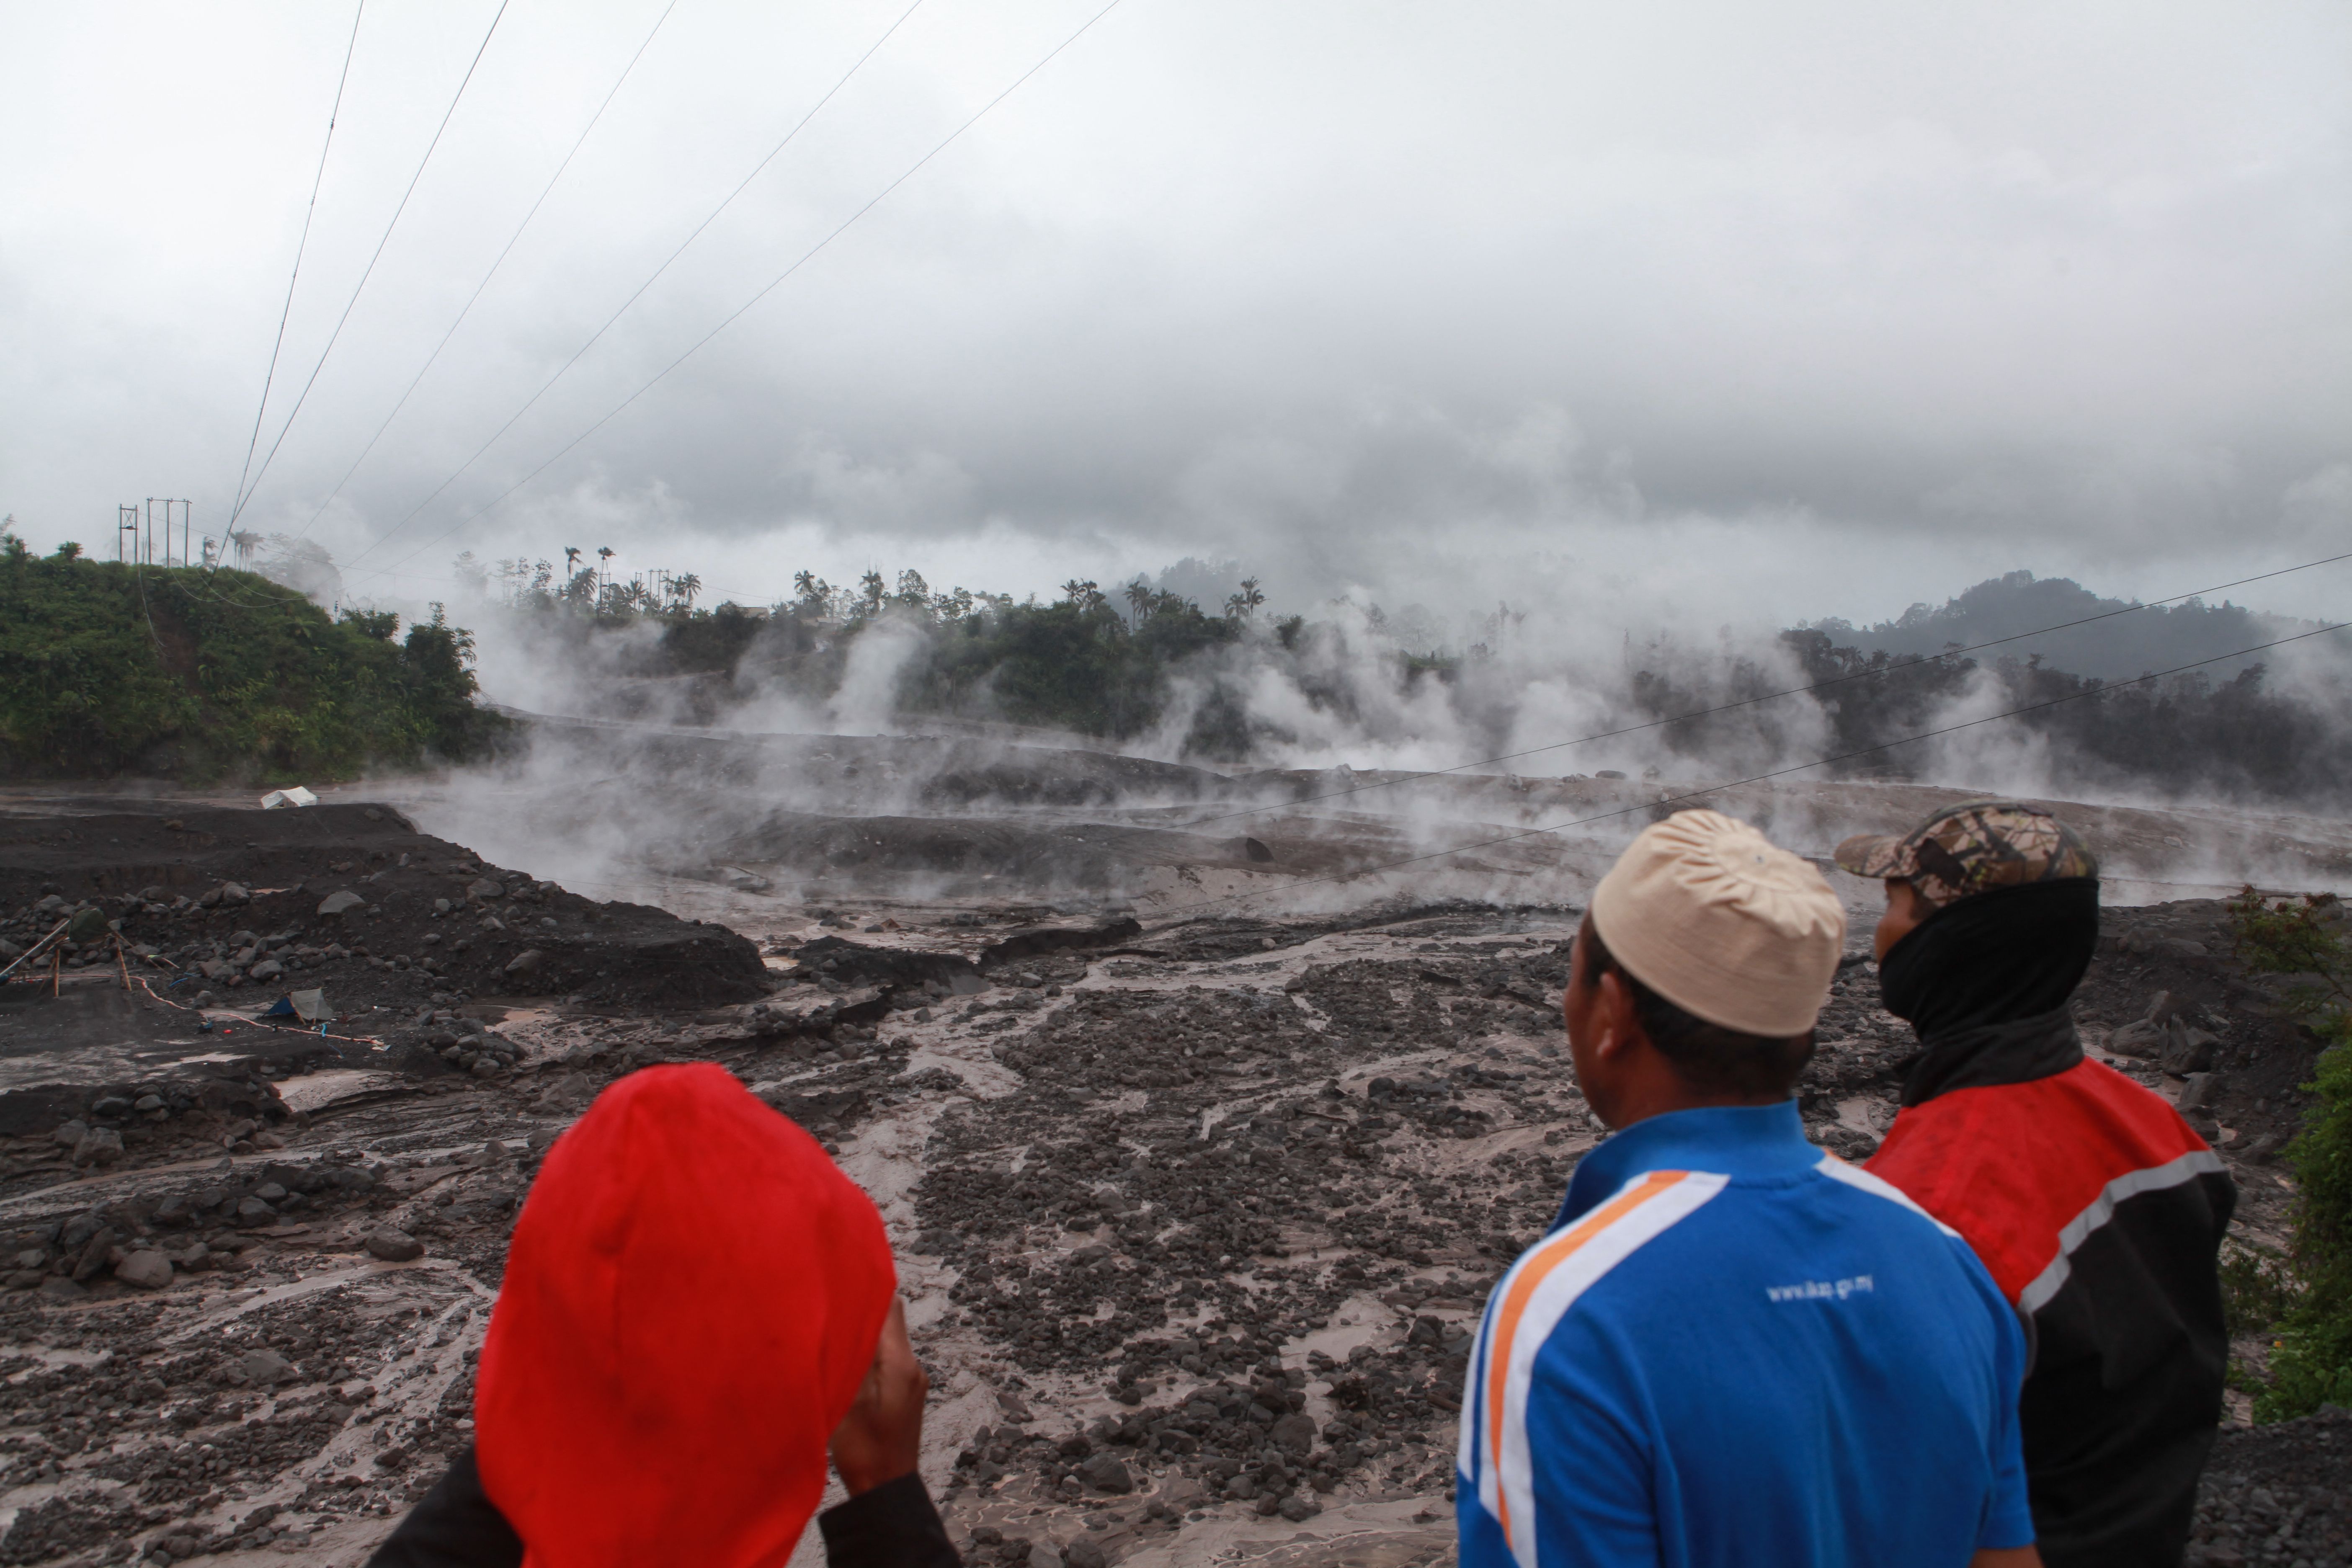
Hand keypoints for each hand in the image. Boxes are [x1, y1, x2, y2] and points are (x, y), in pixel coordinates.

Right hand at [829, 1297, 926, 1495]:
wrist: (887, 1490)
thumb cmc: (865, 1453)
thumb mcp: (847, 1404)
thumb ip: (849, 1360)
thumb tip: (842, 1323)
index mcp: (900, 1364)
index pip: (889, 1308)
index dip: (867, 1289)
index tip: (842, 1279)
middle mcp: (913, 1366)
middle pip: (888, 1321)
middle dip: (861, 1311)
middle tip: (830, 1303)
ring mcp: (912, 1380)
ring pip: (887, 1341)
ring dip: (863, 1335)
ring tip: (834, 1332)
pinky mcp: (906, 1391)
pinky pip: (888, 1359)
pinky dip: (869, 1354)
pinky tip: (847, 1361)